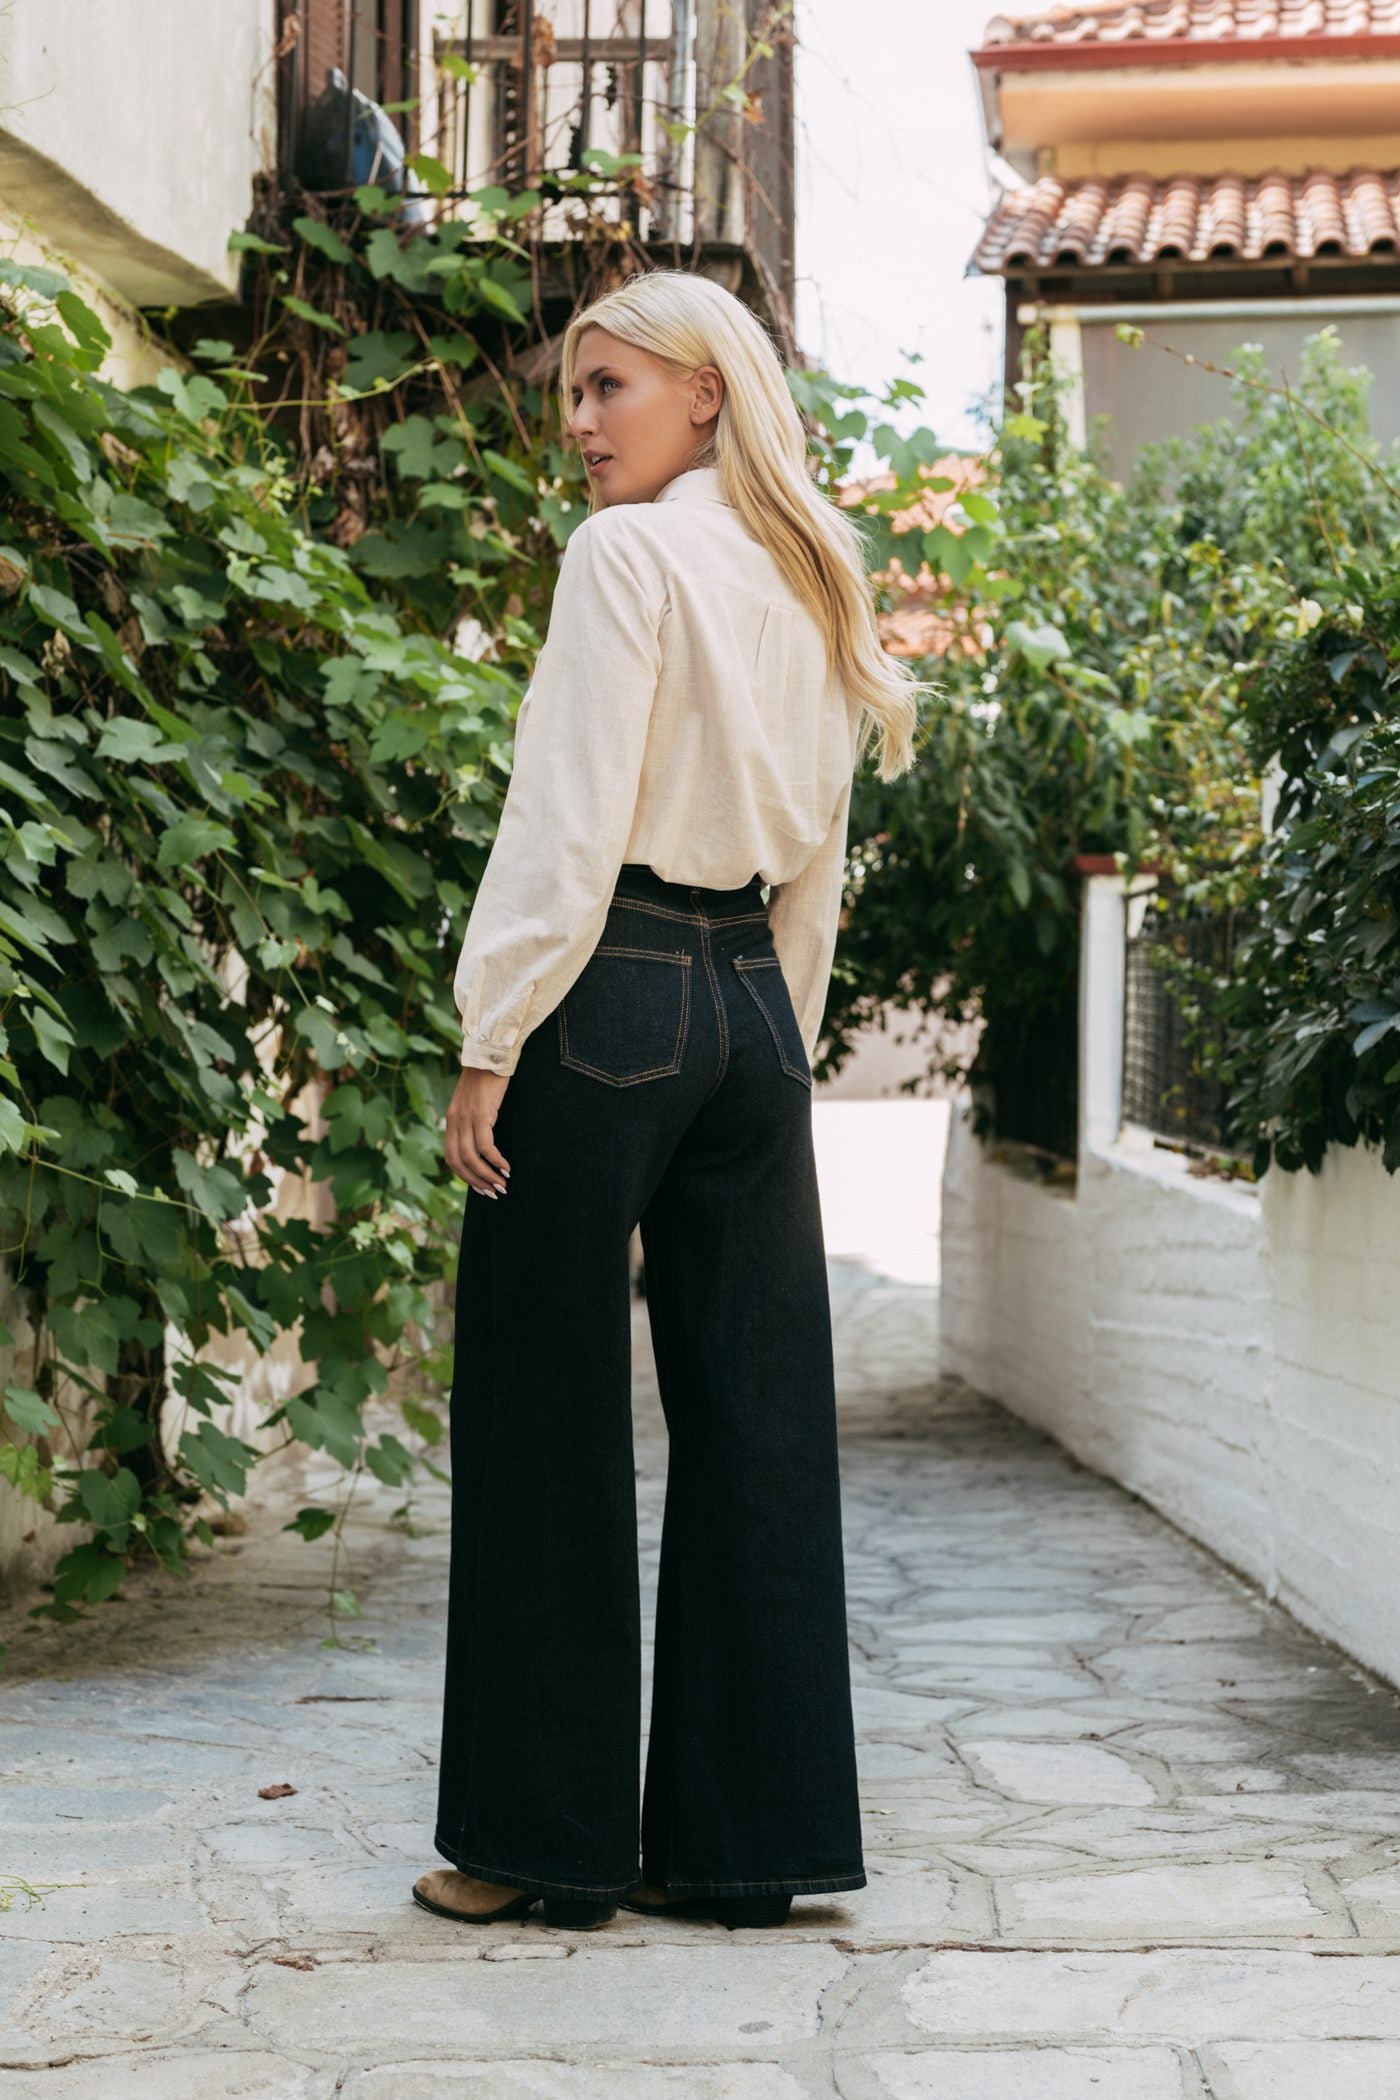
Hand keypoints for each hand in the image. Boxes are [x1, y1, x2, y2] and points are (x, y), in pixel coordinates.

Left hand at [445, 1065, 511, 1195]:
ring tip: (503, 1184)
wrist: (491, 1055)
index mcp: (451, 1121)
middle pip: (459, 1162)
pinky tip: (507, 1167)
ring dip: (487, 1175)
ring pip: (472, 1158)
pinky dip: (496, 1160)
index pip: (451, 1158)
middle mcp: (454, 1122)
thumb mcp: (474, 1103)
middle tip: (494, 1192)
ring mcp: (466, 1119)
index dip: (465, 1176)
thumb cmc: (487, 1079)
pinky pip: (486, 1146)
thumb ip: (473, 1121)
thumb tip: (483, 1143)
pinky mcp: (481, 1115)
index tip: (481, 1186)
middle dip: (476, 1181)